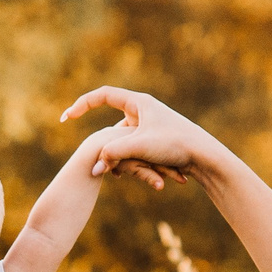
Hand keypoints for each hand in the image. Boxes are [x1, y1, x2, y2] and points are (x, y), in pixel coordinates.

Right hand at [61, 85, 217, 189]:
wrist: (204, 155)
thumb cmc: (175, 144)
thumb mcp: (139, 148)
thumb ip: (112, 155)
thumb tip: (94, 169)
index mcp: (138, 103)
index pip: (102, 96)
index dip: (82, 105)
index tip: (67, 117)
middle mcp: (142, 111)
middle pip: (111, 124)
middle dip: (103, 145)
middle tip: (93, 159)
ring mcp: (148, 127)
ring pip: (122, 142)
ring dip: (117, 159)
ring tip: (114, 175)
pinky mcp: (154, 141)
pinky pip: (132, 151)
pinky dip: (127, 163)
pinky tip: (125, 175)